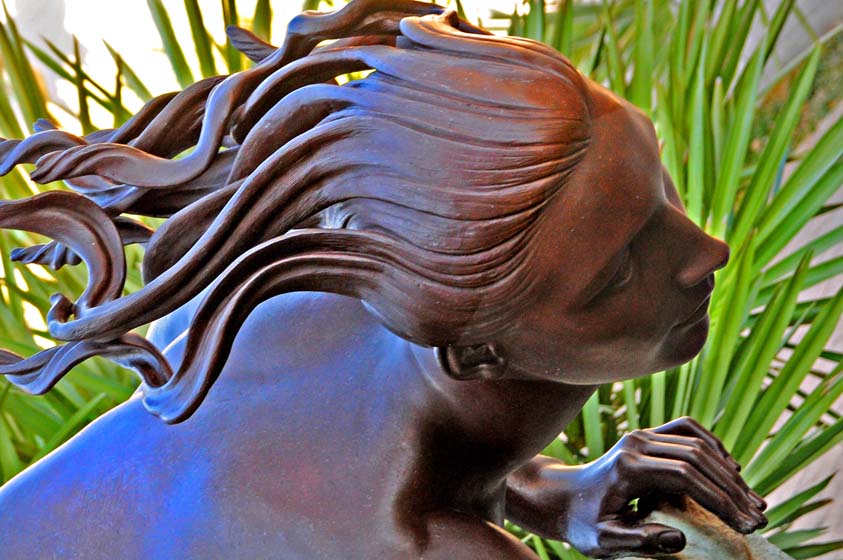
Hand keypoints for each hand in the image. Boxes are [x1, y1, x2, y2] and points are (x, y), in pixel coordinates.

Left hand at [562, 417, 766, 558]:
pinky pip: (687, 430)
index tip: (743, 523)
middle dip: (731, 488)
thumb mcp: (605, 541)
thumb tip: (679, 537)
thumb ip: (639, 540)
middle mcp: (636, 443)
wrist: (563, 498)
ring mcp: (642, 435)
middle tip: (757, 517)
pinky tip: (731, 468)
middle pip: (696, 456)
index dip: (718, 499)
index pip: (685, 475)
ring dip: (727, 470)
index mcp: (627, 467)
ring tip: (751, 500)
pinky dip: (712, 446)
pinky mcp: (647, 436)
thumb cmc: (583, 523)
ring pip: (696, 442)